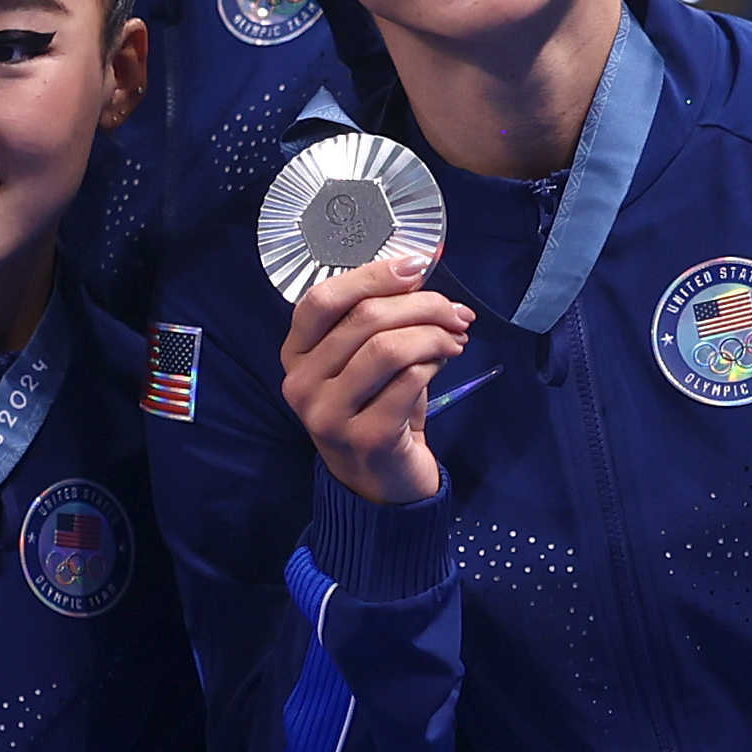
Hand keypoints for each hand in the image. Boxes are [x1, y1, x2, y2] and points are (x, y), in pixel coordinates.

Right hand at [280, 249, 467, 508]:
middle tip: (455, 312)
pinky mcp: (365, 437)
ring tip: (455, 337)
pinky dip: (434, 362)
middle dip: (422, 305)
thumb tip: (418, 272)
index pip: (323, 299)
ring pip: (388, 347)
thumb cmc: (376, 409)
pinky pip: (409, 380)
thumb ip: (378, 319)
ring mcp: (328, 414)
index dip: (373, 274)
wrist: (381, 484)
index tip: (417, 267)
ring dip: (434, 333)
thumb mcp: (364, 360)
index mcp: (295, 355)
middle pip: (364, 317)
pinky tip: (444, 363)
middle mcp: (301, 384)